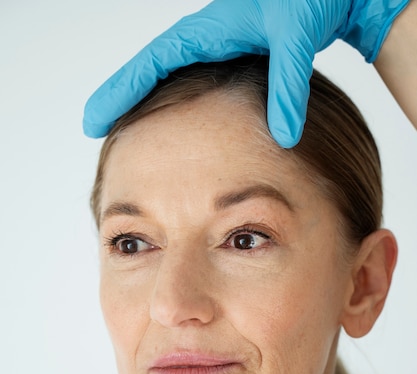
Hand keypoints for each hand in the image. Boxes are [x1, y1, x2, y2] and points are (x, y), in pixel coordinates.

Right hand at [83, 0, 409, 145]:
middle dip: (120, 97)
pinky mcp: (230, 57)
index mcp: (206, 31)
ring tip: (122, 128)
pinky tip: (170, 122)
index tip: (92, 119)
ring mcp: (215, 48)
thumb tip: (282, 138)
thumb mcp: (297, 36)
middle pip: (147, 71)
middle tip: (94, 127)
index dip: (119, 92)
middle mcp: (203, 38)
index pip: (149, 64)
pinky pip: (188, 80)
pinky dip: (171, 99)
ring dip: (142, 99)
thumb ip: (288, 87)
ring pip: (166, 76)